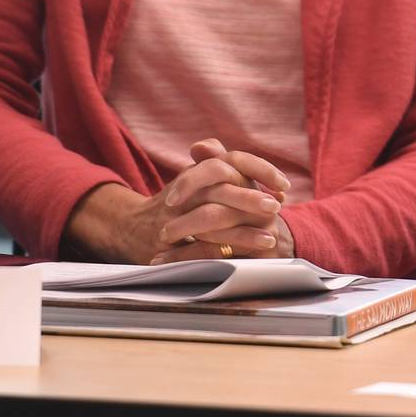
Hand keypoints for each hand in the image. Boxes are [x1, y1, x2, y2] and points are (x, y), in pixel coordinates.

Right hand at [61, 139, 292, 263]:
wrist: (131, 227)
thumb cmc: (180, 202)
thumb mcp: (201, 180)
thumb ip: (231, 175)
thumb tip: (273, 186)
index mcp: (198, 172)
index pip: (230, 160)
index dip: (260, 169)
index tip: (284, 185)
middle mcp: (185, 191)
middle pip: (219, 189)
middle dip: (250, 199)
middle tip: (274, 209)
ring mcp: (173, 216)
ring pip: (209, 219)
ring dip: (242, 231)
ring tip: (269, 239)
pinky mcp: (166, 244)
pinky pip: (195, 247)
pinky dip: (220, 252)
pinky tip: (241, 256)